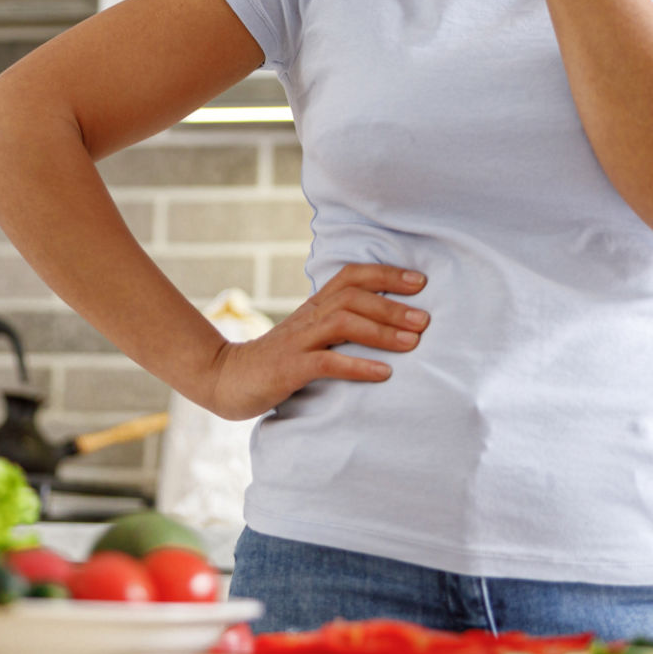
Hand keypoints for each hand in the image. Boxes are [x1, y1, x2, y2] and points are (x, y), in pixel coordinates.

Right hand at [198, 265, 429, 420]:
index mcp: (315, 306)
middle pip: (354, 297)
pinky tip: (384, 373)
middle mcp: (308, 317)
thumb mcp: (309, 335)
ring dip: (382, 331)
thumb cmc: (277, 360)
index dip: (387, 275)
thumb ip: (339, 325)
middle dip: (393, 306)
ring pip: (343, 323)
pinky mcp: (288, 368)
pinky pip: (326, 362)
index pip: (352, 276)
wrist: (226, 378)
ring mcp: (297, 341)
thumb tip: (386, 322)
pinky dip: (358, 366)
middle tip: (426, 320)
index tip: (420, 283)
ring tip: (413, 343)